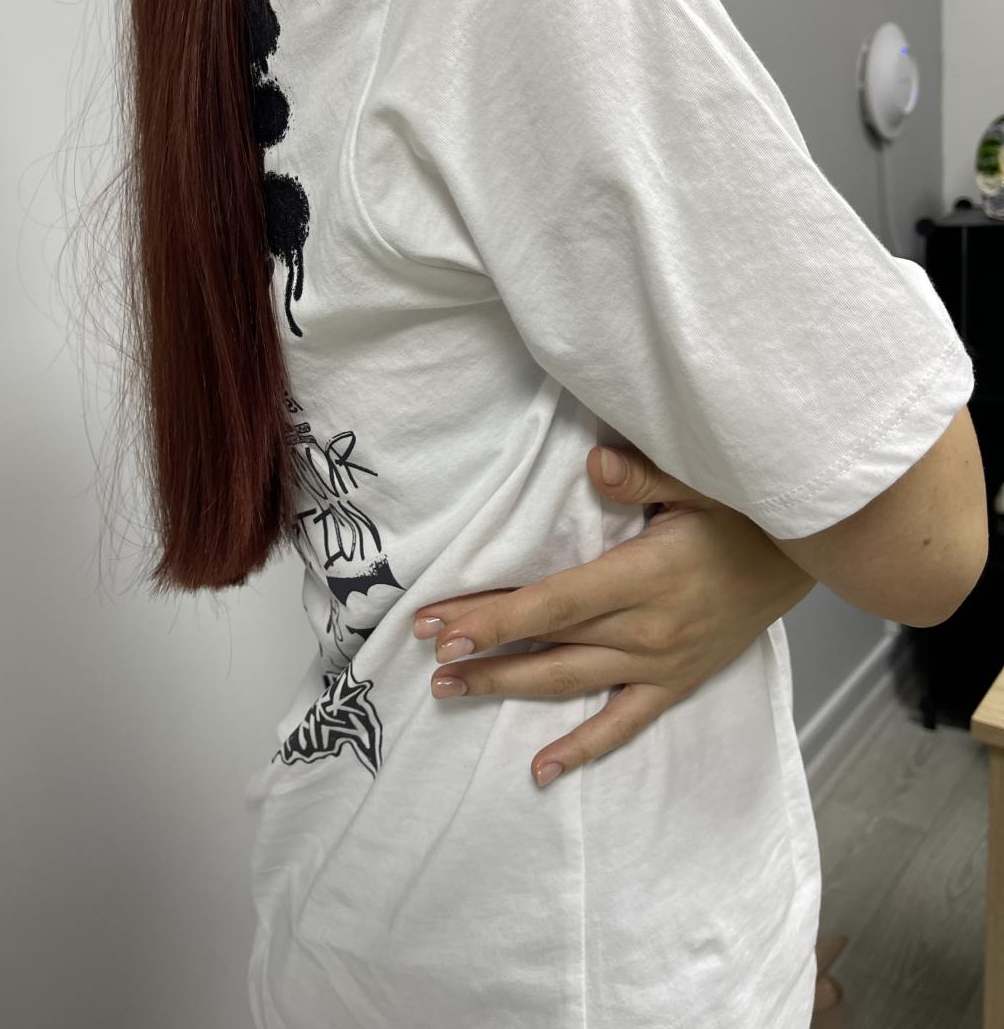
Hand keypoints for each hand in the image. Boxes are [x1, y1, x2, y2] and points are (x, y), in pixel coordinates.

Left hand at [412, 443, 815, 786]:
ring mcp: (660, 665)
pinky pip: (622, 724)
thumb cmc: (746, 513)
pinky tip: (541, 769)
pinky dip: (581, 749)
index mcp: (645, 577)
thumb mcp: (699, 481)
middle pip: (548, 644)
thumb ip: (642, 474)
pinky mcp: (674, 684)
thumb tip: (592, 461)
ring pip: (570, 683)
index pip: (553, 603)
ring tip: (451, 689)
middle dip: (481, 651)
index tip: (440, 626)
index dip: (493, 618)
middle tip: (424, 657)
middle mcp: (647, 631)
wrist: (806, 559)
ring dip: (508, 687)